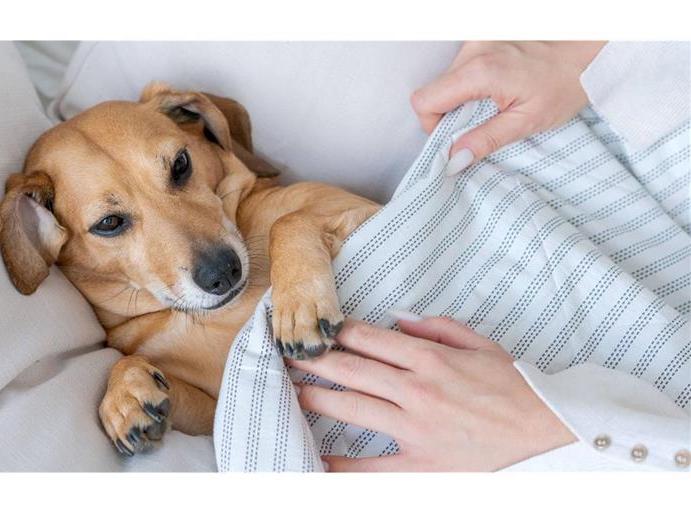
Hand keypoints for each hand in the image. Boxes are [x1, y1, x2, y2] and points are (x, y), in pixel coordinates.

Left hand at [288, 316, 574, 470]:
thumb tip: (397, 320)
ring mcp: (416, 428)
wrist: (551, 434)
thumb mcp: (482, 345)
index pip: (369, 339)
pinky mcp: (422, 464)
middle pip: (351, 369)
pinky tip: (316, 459)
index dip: (337, 333)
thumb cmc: (517, 389)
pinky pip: (371, 468)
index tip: (317, 330)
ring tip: (294, 391)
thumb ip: (437, 328)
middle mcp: (417, 389)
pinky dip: (341, 465)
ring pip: (352, 407)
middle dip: (315, 360)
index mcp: (430, 358)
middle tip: (290, 355)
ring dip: (317, 397)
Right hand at [411, 41, 605, 174]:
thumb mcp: (527, 121)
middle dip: (451, 113)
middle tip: (484, 121)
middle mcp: (473, 49)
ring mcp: (477, 40)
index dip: (433, 124)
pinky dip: (474, 84)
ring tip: (498, 102)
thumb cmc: (567, 80)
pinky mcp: (484, 37)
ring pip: (448, 80)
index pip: (424, 100)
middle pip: (435, 90)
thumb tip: (455, 159)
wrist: (591, 45)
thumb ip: (486, 140)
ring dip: (464, 98)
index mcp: (479, 71)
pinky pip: (463, 68)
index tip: (455, 136)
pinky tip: (501, 88)